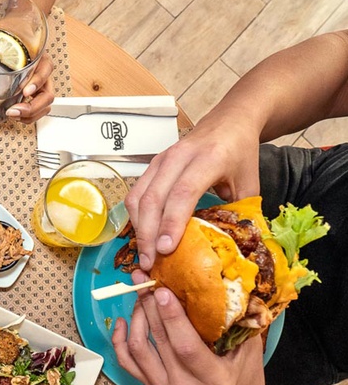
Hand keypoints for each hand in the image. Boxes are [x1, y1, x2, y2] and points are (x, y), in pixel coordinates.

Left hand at [6, 55, 54, 122]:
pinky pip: (37, 112)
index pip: (46, 69)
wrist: (12, 53)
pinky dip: (26, 118)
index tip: (26, 91)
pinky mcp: (35, 99)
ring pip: (45, 107)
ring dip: (29, 115)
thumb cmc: (11, 49)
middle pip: (48, 95)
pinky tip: (15, 115)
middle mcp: (43, 75)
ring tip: (12, 114)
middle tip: (14, 110)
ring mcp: (41, 89)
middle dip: (32, 107)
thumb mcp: (7, 44)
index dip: (37, 81)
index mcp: (40, 59)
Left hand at [111, 271, 271, 384]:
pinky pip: (128, 363)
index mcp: (213, 378)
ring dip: (136, 318)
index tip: (162, 290)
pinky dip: (119, 340)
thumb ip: (238, 323)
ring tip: (141, 296)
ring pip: (138, 349)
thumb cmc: (246, 381)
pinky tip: (121, 321)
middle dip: (149, 306)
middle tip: (143, 280)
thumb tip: (225, 285)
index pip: (185, 345)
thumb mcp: (250, 352)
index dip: (171, 317)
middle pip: (158, 341)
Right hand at [124, 117, 259, 270]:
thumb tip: (234, 247)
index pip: (183, 192)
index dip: (172, 222)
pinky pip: (135, 194)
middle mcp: (179, 157)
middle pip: (153, 198)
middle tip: (150, 262)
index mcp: (209, 159)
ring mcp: (161, 160)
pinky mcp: (151, 165)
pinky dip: (136, 218)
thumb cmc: (239, 152)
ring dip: (139, 229)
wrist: (229, 121)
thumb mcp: (249, 183)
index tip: (167, 249)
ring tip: (144, 255)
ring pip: (139, 197)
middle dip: (148, 234)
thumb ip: (240, 212)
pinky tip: (143, 236)